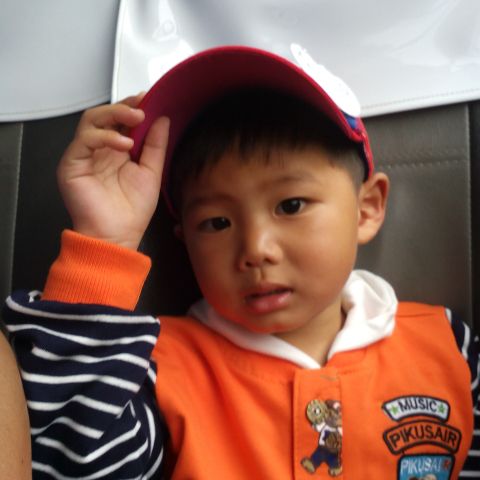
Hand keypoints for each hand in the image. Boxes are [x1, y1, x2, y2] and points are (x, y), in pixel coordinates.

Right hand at [57, 93, 169, 249]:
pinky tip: (123, 144)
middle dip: (123, 107)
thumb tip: (162, 119)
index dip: (132, 107)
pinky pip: (84, 140)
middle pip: (103, 115)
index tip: (148, 99)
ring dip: (114, 115)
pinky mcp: (71, 164)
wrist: (117, 237)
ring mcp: (84, 156)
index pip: (119, 120)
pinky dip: (104, 137)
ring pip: (90, 121)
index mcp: (116, 151)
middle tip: (141, 108)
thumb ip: (155, 145)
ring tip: (136, 119)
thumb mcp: (151, 173)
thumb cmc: (132, 211)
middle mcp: (99, 150)